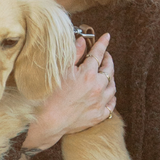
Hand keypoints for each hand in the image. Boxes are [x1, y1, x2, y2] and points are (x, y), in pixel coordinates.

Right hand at [28, 34, 115, 150]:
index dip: (102, 44)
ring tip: (106, 73)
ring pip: (112, 86)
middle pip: (109, 69)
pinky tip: (108, 93)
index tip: (106, 37)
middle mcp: (98, 87)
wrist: (47, 121)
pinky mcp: (98, 115)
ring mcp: (100, 102)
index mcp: (88, 74)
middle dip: (108, 60)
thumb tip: (82, 42)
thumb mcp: (60, 70)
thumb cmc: (49, 95)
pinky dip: (111, 96)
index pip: (98, 54)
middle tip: (105, 55)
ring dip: (110, 77)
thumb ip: (74, 54)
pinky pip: (111, 104)